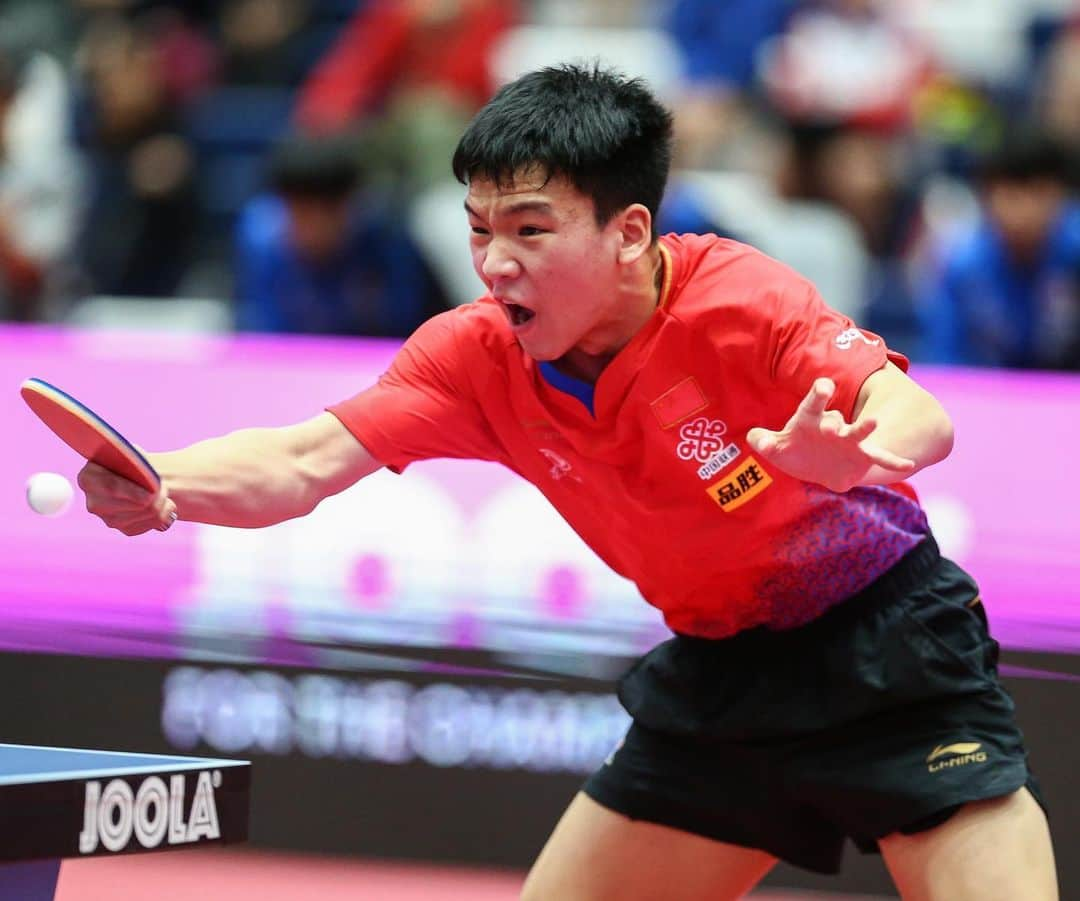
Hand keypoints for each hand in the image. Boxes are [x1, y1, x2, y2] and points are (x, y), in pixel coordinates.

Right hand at [77, 462, 177, 534]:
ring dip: (162, 503)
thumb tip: (142, 470)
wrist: (138, 477)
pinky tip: (161, 504)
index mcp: (89, 478)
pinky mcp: (125, 529)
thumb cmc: (132, 463)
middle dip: (156, 495)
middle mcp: (94, 502)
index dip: (135, 491)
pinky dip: (164, 514)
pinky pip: (152, 524)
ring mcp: (108, 519)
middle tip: (164, 486)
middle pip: (133, 504)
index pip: (111, 487)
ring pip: (147, 514)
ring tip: (162, 492)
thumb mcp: (129, 454)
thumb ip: (132, 460)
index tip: (153, 490)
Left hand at [746, 378, 914, 492]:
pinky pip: (878, 457)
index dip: (818, 395)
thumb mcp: (776, 446)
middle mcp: (832, 426)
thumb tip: (753, 437)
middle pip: (834, 420)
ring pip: (859, 432)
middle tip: (832, 426)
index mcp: (810, 418)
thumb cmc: (794, 450)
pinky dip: (892, 460)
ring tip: (875, 422)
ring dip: (865, 428)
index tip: (824, 387)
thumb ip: (764, 441)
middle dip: (834, 422)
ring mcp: (849, 440)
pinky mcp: (861, 457)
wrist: (815, 465)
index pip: (812, 404)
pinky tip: (907, 462)